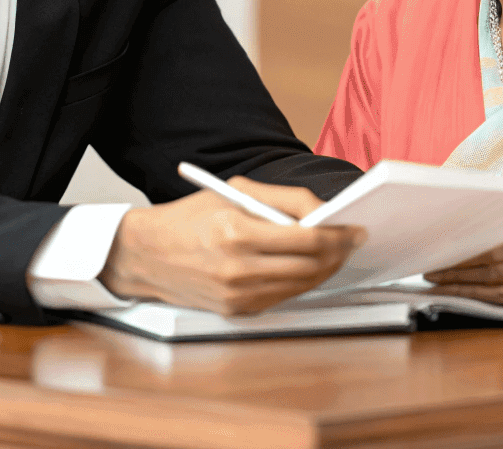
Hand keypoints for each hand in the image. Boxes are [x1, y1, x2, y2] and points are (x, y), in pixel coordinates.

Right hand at [98, 176, 366, 314]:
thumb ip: (283, 199)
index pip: (307, 239)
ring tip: (335, 252)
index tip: (355, 228)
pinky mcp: (236, 310)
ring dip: (325, 269)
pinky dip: (301, 282)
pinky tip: (307, 267)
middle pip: (310, 266)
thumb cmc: (190, 218)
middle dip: (339, 253)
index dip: (339, 235)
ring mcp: (237, 294)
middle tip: (352, 240)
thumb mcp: (234, 192)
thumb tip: (324, 211)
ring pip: (302, 285)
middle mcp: (238, 267)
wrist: (147, 254)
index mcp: (237, 231)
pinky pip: (283, 296)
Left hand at [424, 155, 502, 305]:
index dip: (471, 238)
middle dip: (457, 262)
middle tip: (426, 260)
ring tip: (432, 276)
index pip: (502, 235)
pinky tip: (455, 292)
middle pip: (494, 261)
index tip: (443, 237)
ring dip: (461, 282)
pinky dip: (478, 296)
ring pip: (495, 282)